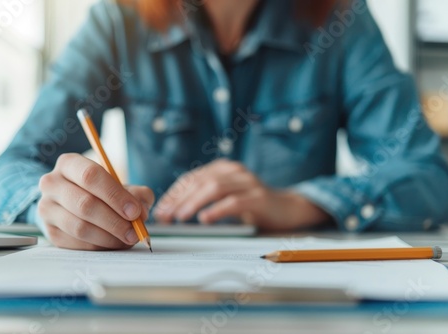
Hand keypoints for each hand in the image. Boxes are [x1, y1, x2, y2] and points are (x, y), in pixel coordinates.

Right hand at [38, 153, 154, 249]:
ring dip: (109, 237)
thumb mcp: (122, 185)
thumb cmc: (103, 192)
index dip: (115, 195)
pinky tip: (113, 243)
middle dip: (115, 221)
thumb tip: (141, 213)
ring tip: (127, 238)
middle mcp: (52, 184)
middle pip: (85, 204)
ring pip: (80, 227)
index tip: (134, 211)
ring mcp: (47, 209)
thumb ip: (137, 194)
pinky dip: (99, 246)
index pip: (90, 176)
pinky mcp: (50, 232)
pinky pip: (76, 243)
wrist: (76, 203)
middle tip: (134, 231)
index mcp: (69, 164)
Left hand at [153, 159, 330, 230]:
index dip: (174, 194)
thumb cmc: (251, 206)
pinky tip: (205, 219)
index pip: (192, 178)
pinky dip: (217, 210)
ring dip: (194, 203)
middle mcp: (234, 170)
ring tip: (180, 217)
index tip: (159, 210)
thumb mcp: (225, 199)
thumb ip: (204, 199)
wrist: (287, 208)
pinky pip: (235, 201)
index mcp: (222, 168)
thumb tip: (172, 213)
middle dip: (179, 200)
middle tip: (164, 216)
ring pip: (215, 188)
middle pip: (200, 182)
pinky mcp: (259, 196)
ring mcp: (248, 182)